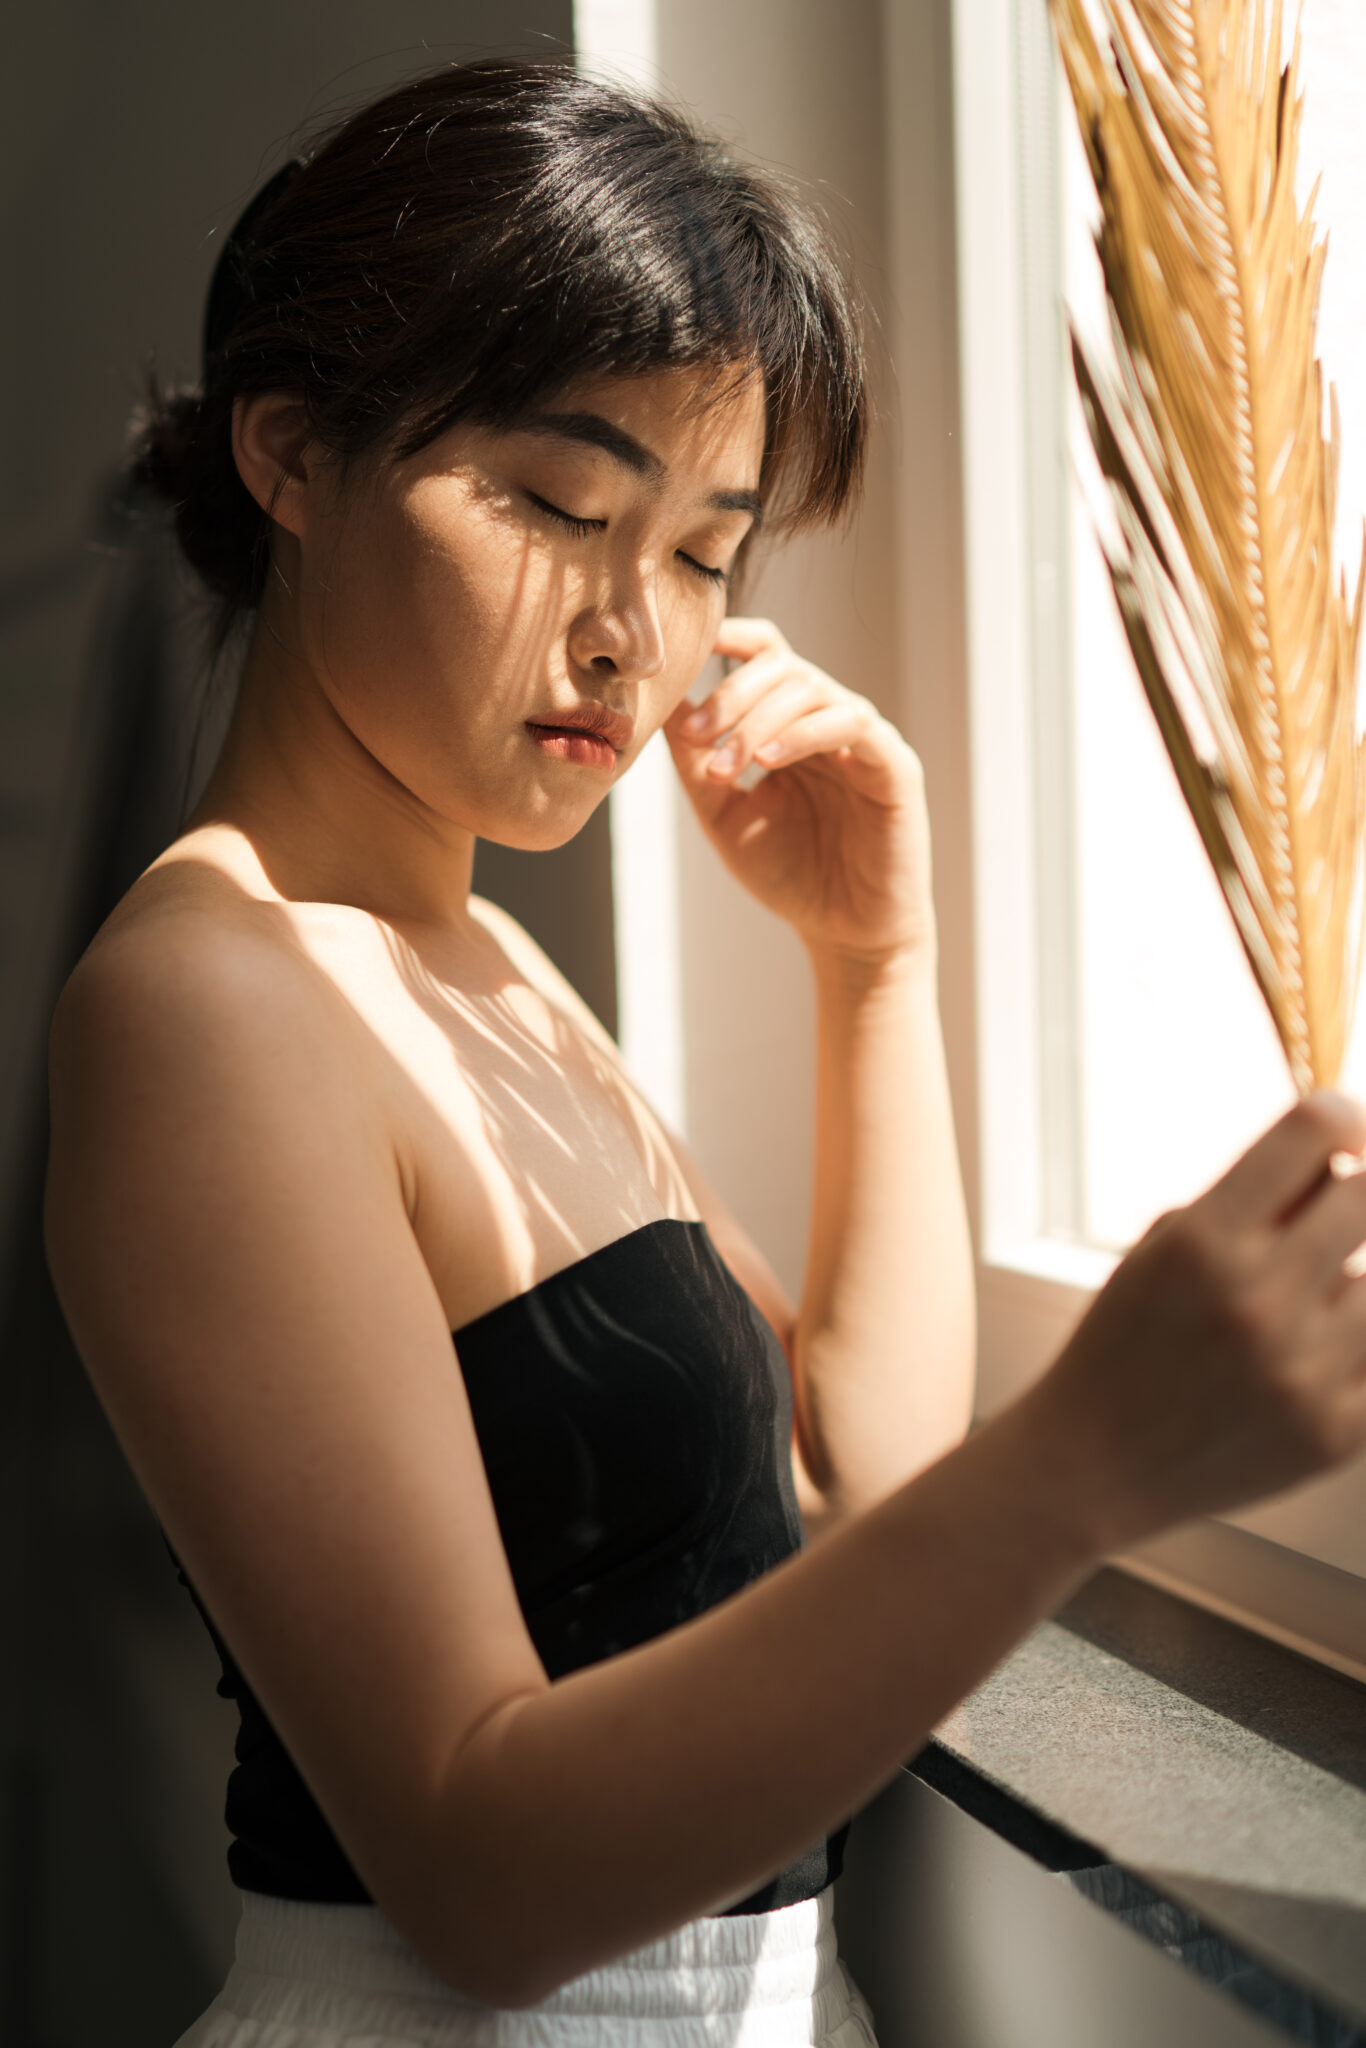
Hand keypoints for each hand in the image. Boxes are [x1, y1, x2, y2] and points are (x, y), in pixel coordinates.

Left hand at [663, 617, 934, 961]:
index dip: (728, 638)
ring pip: (811, 689)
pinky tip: (766, 762)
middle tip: (695, 735)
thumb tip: (663, 703)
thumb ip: (694, 762)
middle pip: (781, 665)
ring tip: (726, 766)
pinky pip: (851, 723)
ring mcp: (864, 739)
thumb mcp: (724, 813)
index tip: (683, 654)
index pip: (765, 655)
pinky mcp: (894, 766)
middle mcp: (828, 720)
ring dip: (757, 720)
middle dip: (730, 693)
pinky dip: (802, 734)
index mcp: (791, 723)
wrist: (845, 932)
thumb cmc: (790, 874)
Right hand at [1018, 1091, 1365, 1554]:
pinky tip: (1311, 1354)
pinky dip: (1354, 1345)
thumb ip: (1250, 1199)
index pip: (1315, 1131)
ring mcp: (1304, 1370)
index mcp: (1204, 1241)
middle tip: (1339, 1209)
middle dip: (1360, 1190)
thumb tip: (1349, 1158)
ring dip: (1353, 1281)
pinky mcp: (1336, 1434)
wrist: (1093, 1465)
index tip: (1343, 1130)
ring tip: (1305, 1304)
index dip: (1341, 1115)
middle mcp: (1257, 1299)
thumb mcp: (1162, 1249)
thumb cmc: (1127, 1341)